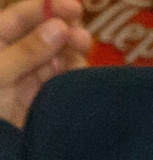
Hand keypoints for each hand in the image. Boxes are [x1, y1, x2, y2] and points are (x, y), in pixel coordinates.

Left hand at [0, 1, 86, 128]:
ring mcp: (31, 80)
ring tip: (84, 53)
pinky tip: (83, 76)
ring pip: (59, 59)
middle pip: (44, 36)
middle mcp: (14, 58)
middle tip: (83, 37)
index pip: (20, 18)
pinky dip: (77, 78)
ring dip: (74, 54)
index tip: (74, 6)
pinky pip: (66, 85)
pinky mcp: (47, 102)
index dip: (46, 8)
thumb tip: (60, 27)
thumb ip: (27, 51)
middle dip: (66, 32)